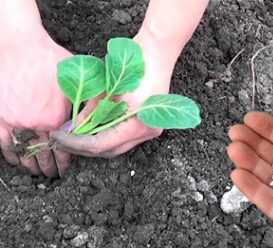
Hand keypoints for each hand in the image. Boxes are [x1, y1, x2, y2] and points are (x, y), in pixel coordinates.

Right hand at [0, 1, 71, 176]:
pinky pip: (3, 142)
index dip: (64, 162)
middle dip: (48, 168)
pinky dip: (9, 154)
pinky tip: (15, 160)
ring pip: (22, 152)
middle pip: (42, 155)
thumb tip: (87, 121)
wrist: (19, 44)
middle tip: (52, 175)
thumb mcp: (73, 81)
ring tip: (35, 172)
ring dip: (29, 165)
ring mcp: (13, 121)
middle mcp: (34, 124)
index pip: (62, 150)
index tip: (65, 169)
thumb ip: (81, 104)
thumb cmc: (49, 59)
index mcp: (54, 118)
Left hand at [51, 34, 177, 157]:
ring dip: (96, 143)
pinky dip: (108, 136)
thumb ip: (89, 112)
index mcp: (136, 124)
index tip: (58, 137)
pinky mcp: (149, 125)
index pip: (99, 145)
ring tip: (76, 135)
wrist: (157, 52)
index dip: (76, 144)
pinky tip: (95, 129)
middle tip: (64, 139)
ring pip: (117, 146)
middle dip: (84, 147)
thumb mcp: (105, 88)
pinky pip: (125, 138)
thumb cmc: (133, 63)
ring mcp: (150, 130)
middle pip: (109, 151)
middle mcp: (146, 133)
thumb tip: (73, 129)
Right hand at [227, 112, 272, 239]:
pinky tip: (238, 176)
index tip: (250, 118)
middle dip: (251, 141)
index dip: (267, 127)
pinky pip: (267, 201)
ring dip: (246, 162)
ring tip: (234, 150)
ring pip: (265, 176)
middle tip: (235, 132)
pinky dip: (251, 189)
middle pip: (270, 155)